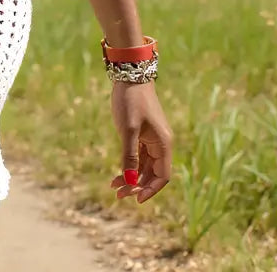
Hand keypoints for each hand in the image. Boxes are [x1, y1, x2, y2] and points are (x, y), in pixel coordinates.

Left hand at [109, 82, 171, 202]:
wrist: (129, 76)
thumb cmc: (130, 101)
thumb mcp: (128, 130)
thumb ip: (129, 156)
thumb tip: (130, 182)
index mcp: (163, 145)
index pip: (163, 176)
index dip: (150, 190)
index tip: (136, 199)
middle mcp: (161, 144)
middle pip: (151, 173)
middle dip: (136, 185)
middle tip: (117, 193)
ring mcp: (152, 139)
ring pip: (144, 166)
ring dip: (131, 177)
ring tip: (113, 186)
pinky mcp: (142, 134)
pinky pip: (138, 156)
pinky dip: (129, 165)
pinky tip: (118, 173)